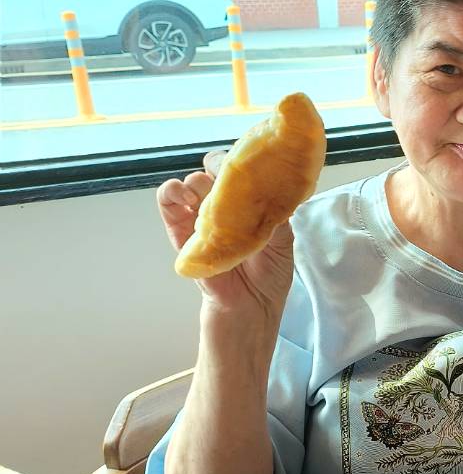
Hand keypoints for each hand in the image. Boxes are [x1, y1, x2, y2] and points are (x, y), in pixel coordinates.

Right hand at [157, 150, 293, 319]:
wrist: (249, 314)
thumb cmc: (269, 279)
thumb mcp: (282, 240)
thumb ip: (274, 212)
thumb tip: (268, 186)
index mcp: (251, 204)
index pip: (243, 170)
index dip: (244, 160)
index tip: (248, 159)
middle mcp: (225, 208)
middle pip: (215, 171)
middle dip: (221, 167)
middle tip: (227, 176)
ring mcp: (201, 219)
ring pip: (191, 183)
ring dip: (195, 181)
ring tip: (201, 195)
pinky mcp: (181, 235)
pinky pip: (169, 206)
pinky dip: (171, 194)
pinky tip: (183, 198)